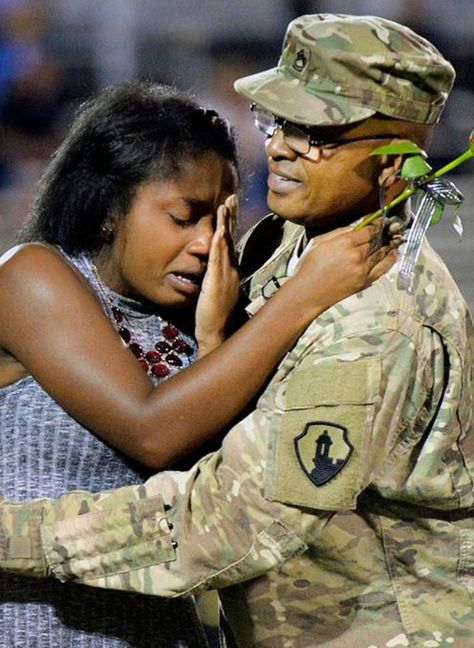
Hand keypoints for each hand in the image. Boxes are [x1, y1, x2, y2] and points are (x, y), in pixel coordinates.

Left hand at [195, 194, 239, 356]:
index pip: (230, 241)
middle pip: (231, 237)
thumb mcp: (215, 289)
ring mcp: (225, 275)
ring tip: (225, 206)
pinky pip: (217, 261)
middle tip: (231, 197)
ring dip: (225, 224)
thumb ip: (214, 274)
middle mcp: (231, 269)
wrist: (217, 332)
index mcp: (230, 270)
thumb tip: (212, 263)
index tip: (230, 205)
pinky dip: (218, 245)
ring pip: (225, 245)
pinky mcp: (216, 283)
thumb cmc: (214, 314)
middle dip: (231, 216)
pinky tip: (218, 232)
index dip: (230, 222)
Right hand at [291, 219, 398, 313]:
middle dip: (385, 232)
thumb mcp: (318, 242)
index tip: (382, 219)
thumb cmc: (308, 267)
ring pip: (382, 252)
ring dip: (390, 244)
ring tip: (396, 238)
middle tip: (392, 226)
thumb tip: (356, 226)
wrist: (307, 293)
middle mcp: (357, 255)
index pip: (369, 229)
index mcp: (344, 242)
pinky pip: (382, 269)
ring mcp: (363, 270)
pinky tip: (394, 254)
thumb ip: (338, 232)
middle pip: (377, 240)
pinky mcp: (364, 282)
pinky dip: (390, 260)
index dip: (377, 223)